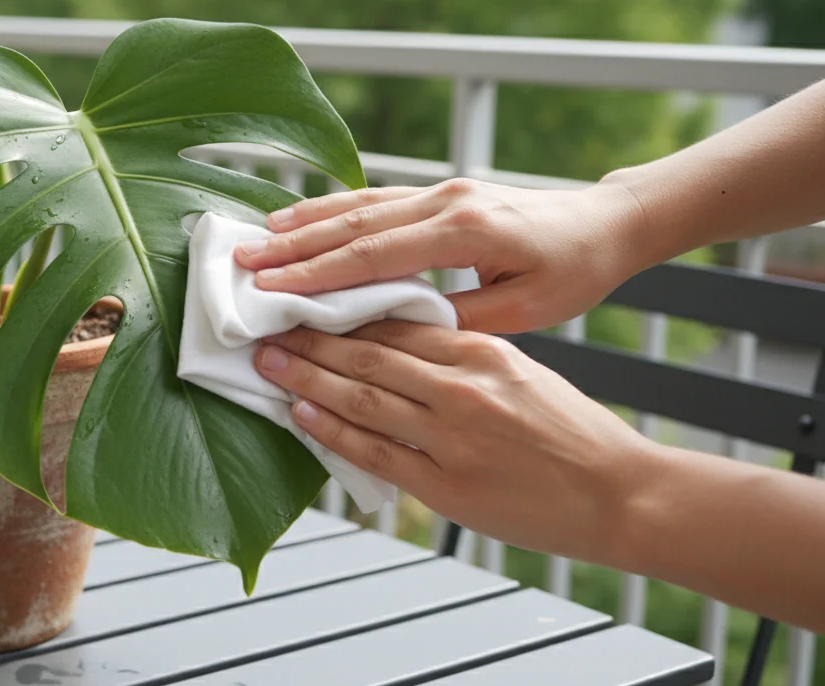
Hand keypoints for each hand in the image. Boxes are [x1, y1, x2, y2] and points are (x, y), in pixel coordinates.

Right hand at [234, 178, 650, 333]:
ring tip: (258, 237)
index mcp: (466, 230)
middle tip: (243, 262)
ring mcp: (443, 190)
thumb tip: (392, 332)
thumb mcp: (524, 312)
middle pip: (355, 222)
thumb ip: (455, 320)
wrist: (606, 224)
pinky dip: (334, 209)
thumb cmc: (573, 271)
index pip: (374, 255)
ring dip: (306, 221)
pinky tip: (304, 219)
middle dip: (294, 244)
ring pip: (360, 204)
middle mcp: (448, 201)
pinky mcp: (442, 191)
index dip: (318, 274)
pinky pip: (377, 198)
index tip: (271, 289)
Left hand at [254, 322, 657, 562]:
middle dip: (310, 339)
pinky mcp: (445, 485)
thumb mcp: (521, 373)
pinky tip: (301, 413)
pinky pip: (374, 452)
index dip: (343, 311)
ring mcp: (452, 438)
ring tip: (267, 363)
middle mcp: (464, 389)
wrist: (617, 494)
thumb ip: (462, 356)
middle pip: (368, 353)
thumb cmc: (569, 432)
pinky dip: (332, 430)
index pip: (396, 322)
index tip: (305, 300)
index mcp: (485, 352)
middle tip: (266, 326)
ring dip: (306, 378)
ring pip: (362, 397)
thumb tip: (400, 341)